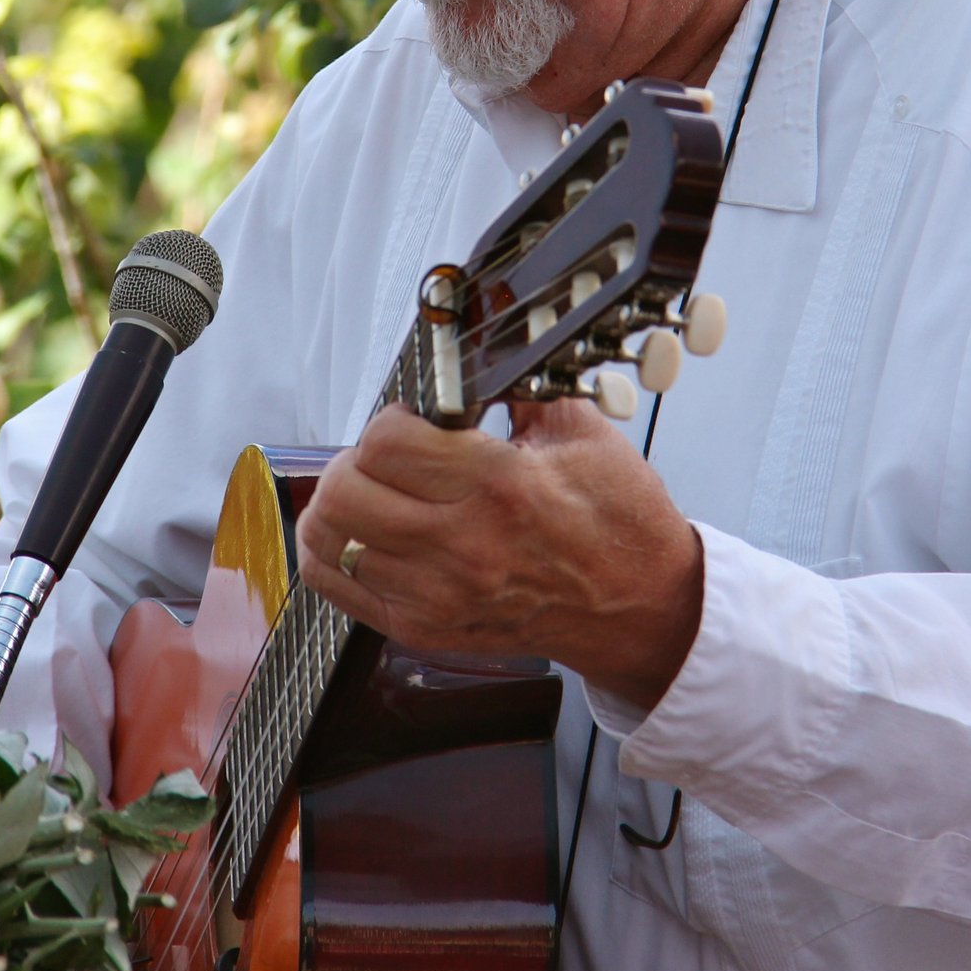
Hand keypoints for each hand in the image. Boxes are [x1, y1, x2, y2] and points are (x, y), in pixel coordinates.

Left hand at [294, 396, 704, 710]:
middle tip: (387, 457)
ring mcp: (438, 595)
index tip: (415, 422)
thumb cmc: (618, 523)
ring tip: (373, 493)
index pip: (386, 442)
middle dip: (355, 459)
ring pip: (330, 541)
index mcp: (500, 486)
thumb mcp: (583, 433)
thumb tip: (479, 341)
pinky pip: (337, 587)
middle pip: (343, 492)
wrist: (640, 607)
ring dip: (342, 504)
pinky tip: (365, 534)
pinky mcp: (425, 628)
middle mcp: (462, 545)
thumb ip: (520, 382)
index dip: (391, 420)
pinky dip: (335, 552)